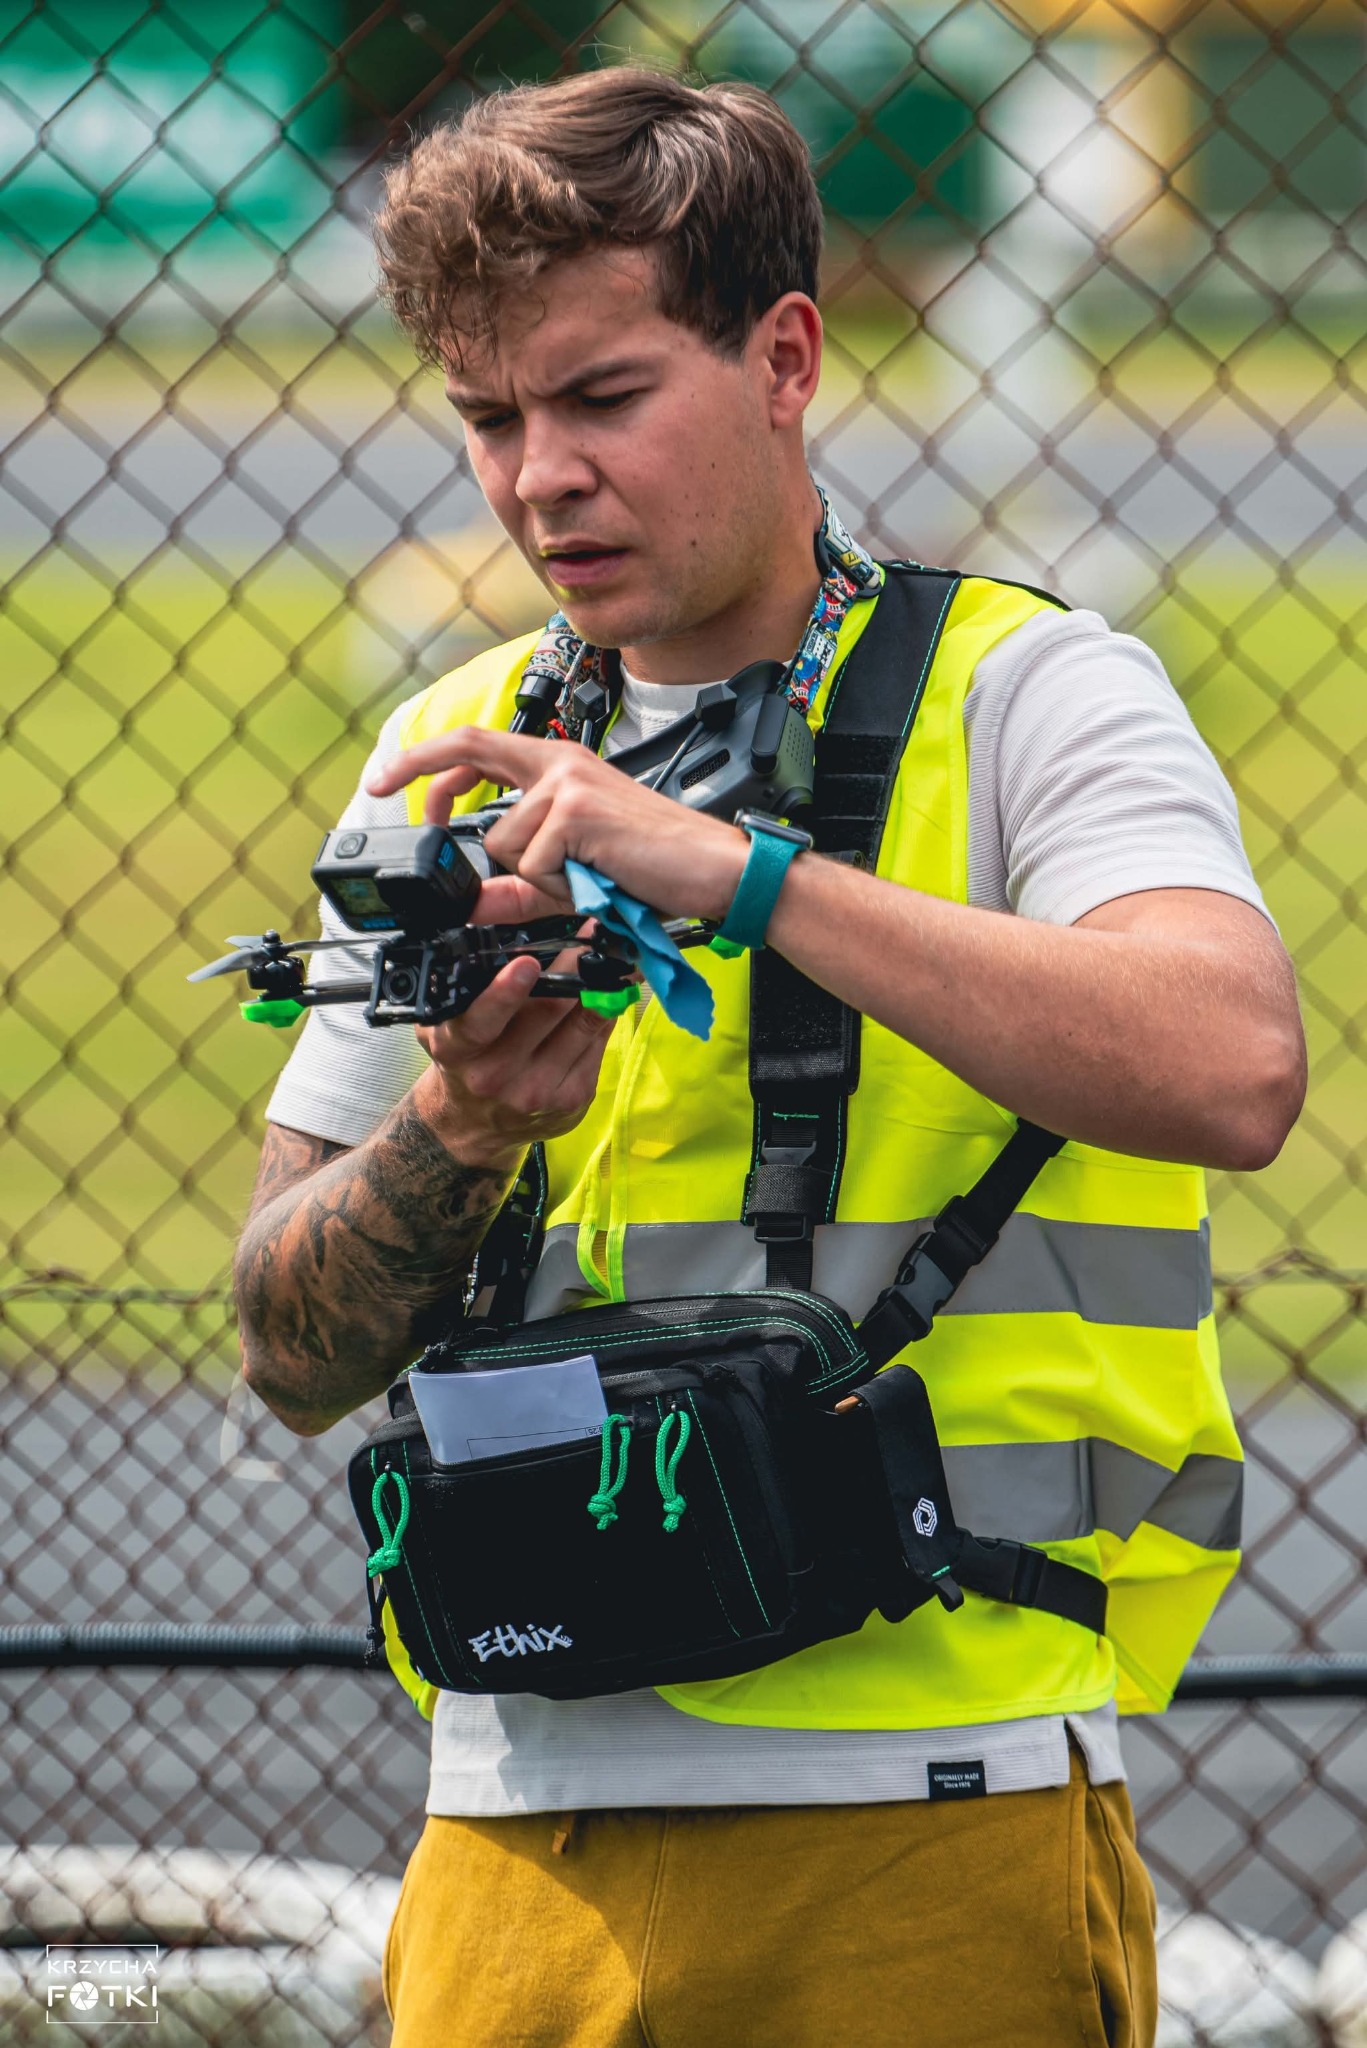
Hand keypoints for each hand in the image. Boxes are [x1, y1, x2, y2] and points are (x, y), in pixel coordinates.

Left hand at [366, 728, 748, 921]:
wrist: (715, 870)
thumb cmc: (657, 866)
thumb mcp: (576, 877)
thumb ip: (522, 887)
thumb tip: (474, 904)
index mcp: (560, 768)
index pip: (478, 744)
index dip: (427, 759)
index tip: (388, 779)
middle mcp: (561, 764)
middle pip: (470, 754)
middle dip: (424, 776)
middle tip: (397, 799)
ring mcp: (568, 784)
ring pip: (506, 844)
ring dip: (538, 880)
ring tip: (587, 880)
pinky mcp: (577, 812)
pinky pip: (535, 866)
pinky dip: (561, 889)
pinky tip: (599, 879)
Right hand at [412, 916, 623, 1167]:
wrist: (474, 1123)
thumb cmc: (464, 1056)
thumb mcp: (444, 1021)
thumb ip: (462, 985)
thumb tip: (501, 926)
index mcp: (458, 1049)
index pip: (480, 1021)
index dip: (504, 993)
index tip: (526, 964)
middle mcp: (496, 1075)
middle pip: (548, 1011)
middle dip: (573, 967)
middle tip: (591, 932)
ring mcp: (538, 1090)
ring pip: (582, 1023)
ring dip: (601, 984)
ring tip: (611, 952)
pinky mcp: (573, 1099)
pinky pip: (599, 1042)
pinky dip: (606, 1012)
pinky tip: (608, 991)